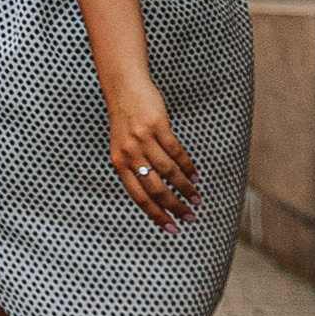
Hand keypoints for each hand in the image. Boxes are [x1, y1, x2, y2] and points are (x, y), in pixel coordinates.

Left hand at [107, 84, 200, 231]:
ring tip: (196, 198)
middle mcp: (129, 154)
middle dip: (174, 206)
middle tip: (190, 216)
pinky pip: (176, 152)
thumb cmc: (125, 121)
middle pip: (155, 189)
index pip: (139, 197)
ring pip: (168, 172)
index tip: (171, 228)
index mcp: (118, 163)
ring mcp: (143, 140)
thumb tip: (155, 195)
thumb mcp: (121, 148)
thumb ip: (133, 169)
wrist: (124, 87)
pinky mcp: (157, 126)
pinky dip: (187, 167)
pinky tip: (195, 176)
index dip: (156, 215)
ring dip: (185, 188)